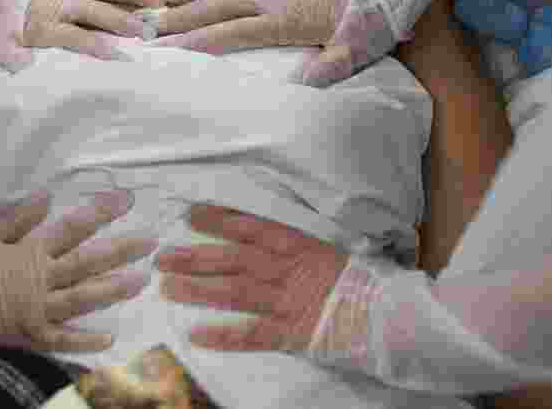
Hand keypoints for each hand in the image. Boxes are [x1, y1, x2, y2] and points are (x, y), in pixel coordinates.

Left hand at [0, 0, 166, 71]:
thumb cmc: (4, 22)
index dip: (97, 46)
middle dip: (122, 20)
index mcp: (45, 23)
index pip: (76, 36)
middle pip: (96, 9)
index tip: (120, 57)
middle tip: (148, 30)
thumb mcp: (1, 44)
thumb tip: (24, 68)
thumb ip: (12, 57)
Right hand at [0, 189, 158, 352]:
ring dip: (113, 290)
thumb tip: (47, 195)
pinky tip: (110, 337)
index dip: (100, 213)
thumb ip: (20, 217)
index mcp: (32, 251)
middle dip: (120, 250)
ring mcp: (40, 309)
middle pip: (87, 262)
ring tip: (141, 281)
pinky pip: (63, 339)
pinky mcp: (35, 335)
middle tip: (151, 241)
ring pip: (82, 298)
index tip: (126, 200)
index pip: (72, 228)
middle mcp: (41, 279)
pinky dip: (85, 340)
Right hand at [153, 0, 396, 86]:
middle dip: (180, 16)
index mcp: (283, 20)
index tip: (168, 47)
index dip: (196, 40)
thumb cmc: (376, 13)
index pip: (229, 33)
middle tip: (150, 25)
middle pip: (216, 5)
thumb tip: (301, 86)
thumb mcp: (358, 48)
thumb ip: (329, 67)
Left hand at [155, 205, 348, 351]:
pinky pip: (253, 334)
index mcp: (297, 245)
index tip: (190, 215)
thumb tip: (257, 229)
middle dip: (196, 256)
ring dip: (199, 290)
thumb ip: (293, 242)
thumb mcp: (326, 248)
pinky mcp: (292, 332)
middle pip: (233, 259)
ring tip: (167, 288)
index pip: (251, 227)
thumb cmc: (358, 279)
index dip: (219, 220)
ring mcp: (288, 301)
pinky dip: (225, 335)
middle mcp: (287, 269)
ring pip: (236, 292)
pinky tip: (196, 335)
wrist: (389, 314)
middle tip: (162, 255)